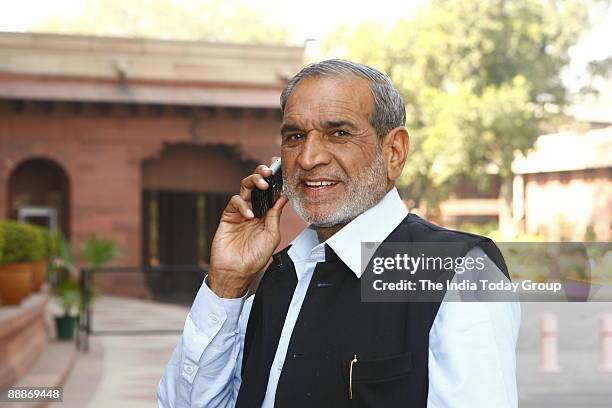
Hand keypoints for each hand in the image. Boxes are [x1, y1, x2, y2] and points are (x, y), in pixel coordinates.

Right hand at [207, 159, 287, 297]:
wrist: (236, 272)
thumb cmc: (255, 257)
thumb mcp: (271, 235)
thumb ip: (275, 215)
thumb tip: (283, 197)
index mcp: (266, 214)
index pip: (271, 192)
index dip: (274, 179)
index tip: (279, 166)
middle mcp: (254, 209)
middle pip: (256, 184)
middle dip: (262, 174)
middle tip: (269, 171)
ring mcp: (240, 212)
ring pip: (245, 188)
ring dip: (253, 181)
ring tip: (263, 184)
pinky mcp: (228, 216)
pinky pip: (234, 202)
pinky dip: (242, 204)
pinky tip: (249, 215)